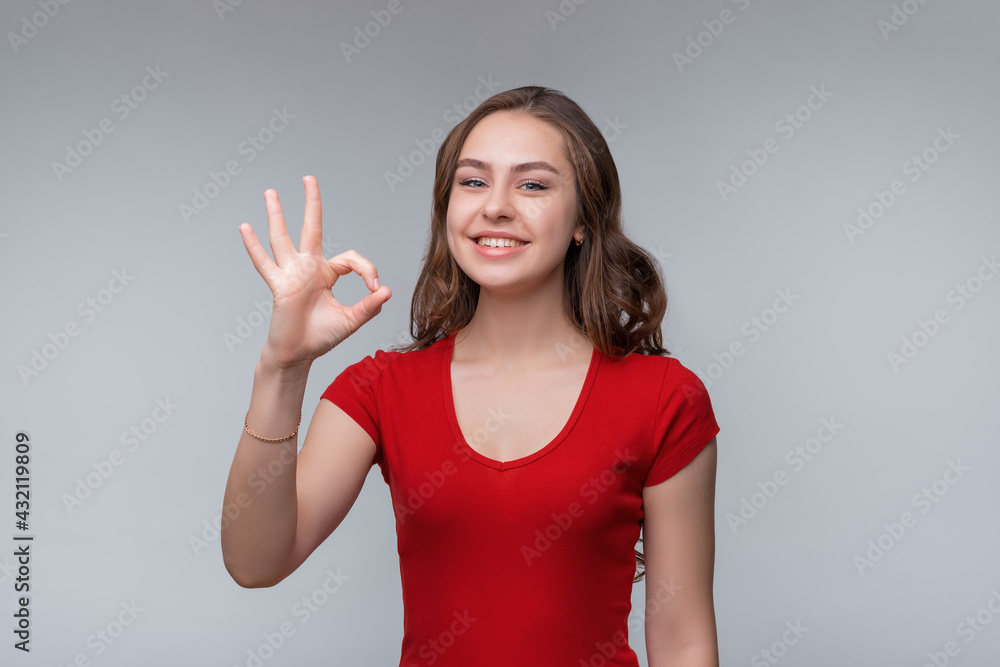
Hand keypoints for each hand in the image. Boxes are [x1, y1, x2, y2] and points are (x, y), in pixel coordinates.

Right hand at [238, 175, 390, 369]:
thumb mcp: (351, 320)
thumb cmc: (321, 336)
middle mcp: (308, 268)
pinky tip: (245, 228)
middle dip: (312, 203)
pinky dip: (253, 247)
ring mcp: (291, 275)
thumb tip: (387, 291)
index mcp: (326, 274)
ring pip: (282, 239)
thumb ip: (369, 306)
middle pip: (311, 228)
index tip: (376, 288)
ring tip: (271, 192)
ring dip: (276, 215)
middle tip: (309, 178)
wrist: (298, 355)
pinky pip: (265, 264)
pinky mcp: (279, 286)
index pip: (349, 259)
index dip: (367, 269)